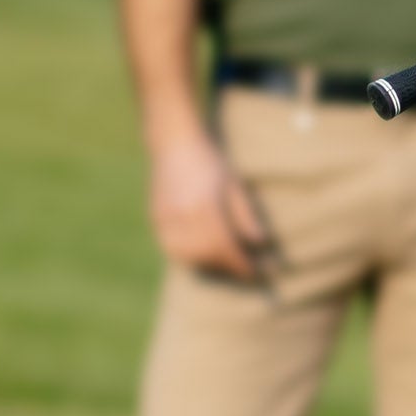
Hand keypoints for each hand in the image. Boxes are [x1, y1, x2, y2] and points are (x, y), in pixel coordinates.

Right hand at [150, 131, 270, 277]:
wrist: (175, 143)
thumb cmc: (210, 162)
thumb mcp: (234, 186)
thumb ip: (245, 217)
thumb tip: (259, 244)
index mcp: (206, 208)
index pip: (226, 248)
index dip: (241, 264)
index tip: (256, 273)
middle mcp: (183, 217)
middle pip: (207, 255)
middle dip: (227, 267)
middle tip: (242, 270)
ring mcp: (166, 219)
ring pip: (187, 256)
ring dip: (207, 265)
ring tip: (223, 263)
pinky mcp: (156, 218)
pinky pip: (171, 248)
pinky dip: (187, 256)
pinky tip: (200, 254)